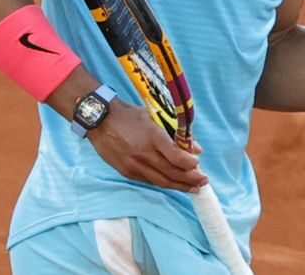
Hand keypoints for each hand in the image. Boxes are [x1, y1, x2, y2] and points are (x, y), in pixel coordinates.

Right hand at [86, 99, 208, 191]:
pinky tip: (173, 184)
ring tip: (193, 189)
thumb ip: (176, 133)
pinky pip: (149, 181)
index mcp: (153, 137)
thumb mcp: (154, 118)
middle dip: (190, 180)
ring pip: (161, 181)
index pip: (176, 157)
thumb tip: (196, 149)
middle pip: (171, 173)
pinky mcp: (127, 172)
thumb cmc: (129, 115)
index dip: (190, 164)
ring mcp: (134, 165)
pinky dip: (163, 183)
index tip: (198, 164)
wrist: (100, 120)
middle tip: (203, 183)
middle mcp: (144, 154)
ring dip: (179, 186)